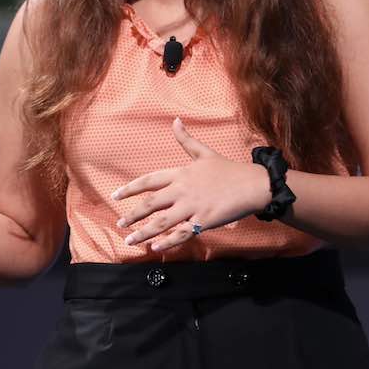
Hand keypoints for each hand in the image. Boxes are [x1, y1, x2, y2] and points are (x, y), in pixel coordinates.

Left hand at [112, 118, 270, 251]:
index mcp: (181, 173)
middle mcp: (183, 190)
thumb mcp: (205, 152)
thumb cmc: (229, 170)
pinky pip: (181, 234)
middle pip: (151, 203)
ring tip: (129, 240)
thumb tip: (175, 120)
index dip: (130, 188)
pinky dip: (167, 241)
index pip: (149, 180)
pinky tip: (155, 248)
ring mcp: (192, 206)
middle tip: (119, 223)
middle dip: (133, 214)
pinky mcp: (203, 221)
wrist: (253, 184)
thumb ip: (186, 139)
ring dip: (143, 232)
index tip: (115, 195)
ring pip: (162, 221)